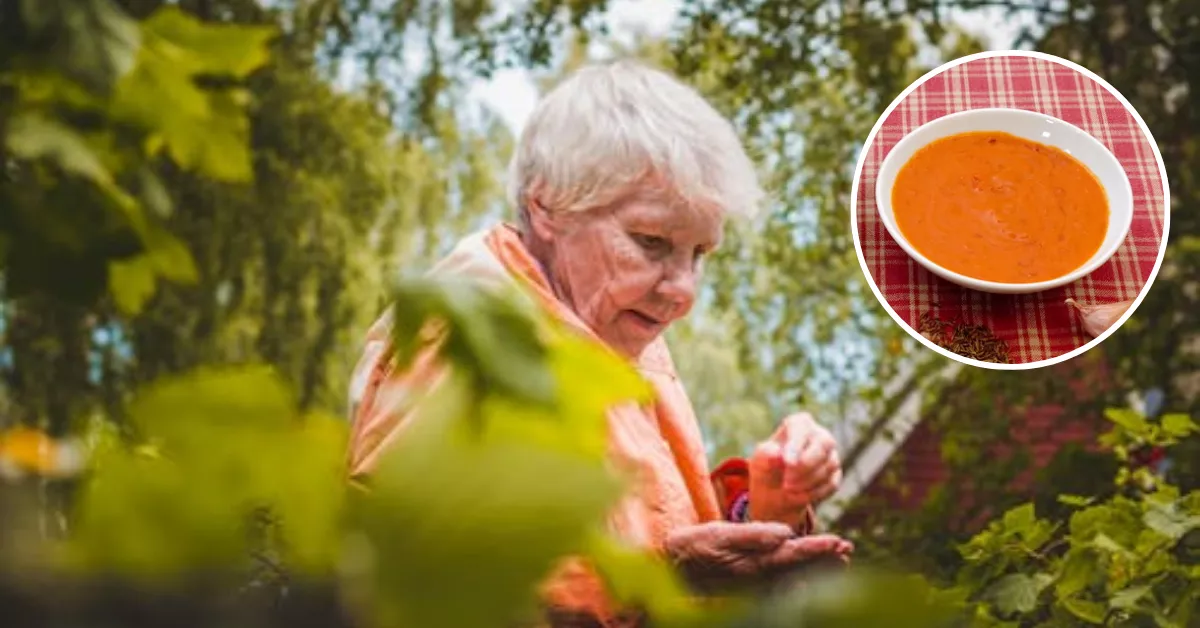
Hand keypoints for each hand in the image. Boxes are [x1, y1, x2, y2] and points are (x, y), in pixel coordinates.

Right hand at [663, 521, 851, 593]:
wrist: (670, 570)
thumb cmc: (693, 547)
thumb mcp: (719, 534)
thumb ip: (754, 534)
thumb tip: (786, 533)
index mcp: (754, 564)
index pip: (795, 555)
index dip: (819, 548)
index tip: (840, 542)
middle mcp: (758, 580)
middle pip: (801, 571)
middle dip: (825, 561)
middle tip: (848, 550)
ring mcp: (754, 587)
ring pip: (794, 579)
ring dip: (816, 569)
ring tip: (838, 561)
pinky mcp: (748, 588)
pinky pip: (782, 585)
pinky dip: (799, 577)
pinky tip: (806, 573)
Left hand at [749, 412, 840, 528]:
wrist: (776, 490)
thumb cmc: (767, 466)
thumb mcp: (760, 460)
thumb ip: (766, 455)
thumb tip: (776, 454)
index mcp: (799, 424)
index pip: (802, 427)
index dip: (797, 445)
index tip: (787, 463)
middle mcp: (819, 434)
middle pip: (825, 443)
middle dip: (806, 465)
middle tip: (787, 482)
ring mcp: (831, 454)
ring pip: (829, 465)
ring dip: (807, 482)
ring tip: (787, 489)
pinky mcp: (835, 474)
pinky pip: (832, 483)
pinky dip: (814, 492)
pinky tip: (798, 495)